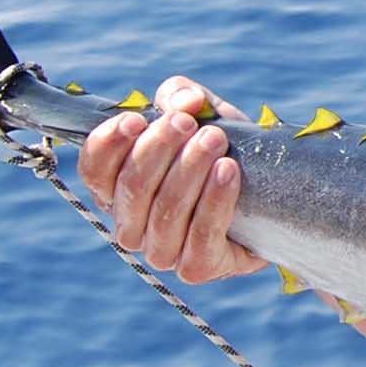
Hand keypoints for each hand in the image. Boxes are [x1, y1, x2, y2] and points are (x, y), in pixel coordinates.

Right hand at [79, 75, 267, 282]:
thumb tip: (184, 99)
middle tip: (188, 123)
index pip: (94, 170)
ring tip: (215, 139)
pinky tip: (228, 171)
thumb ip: (183, 99)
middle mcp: (131, 225)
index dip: (108, 144)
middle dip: (160, 148)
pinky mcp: (196, 268)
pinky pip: (200, 235)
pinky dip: (214, 199)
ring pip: (165, 210)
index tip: (136, 118)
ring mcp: (161, 251)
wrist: (271, 201)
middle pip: (132, 186)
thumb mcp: (202, 117)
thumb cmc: (222, 154)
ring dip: (190, 170)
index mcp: (117, 190)